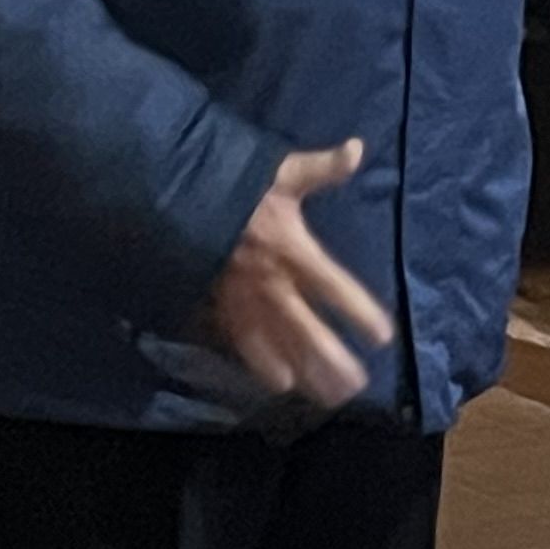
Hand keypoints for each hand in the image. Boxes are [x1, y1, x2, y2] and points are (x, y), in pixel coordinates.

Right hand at [205, 140, 394, 405]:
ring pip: (278, 347)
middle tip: (357, 387)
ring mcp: (241, 303)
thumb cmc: (228, 184)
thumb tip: (358, 149)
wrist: (167, 199)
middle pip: (309, 332)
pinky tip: (275, 384)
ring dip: (303, 373)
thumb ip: (321, 168)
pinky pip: (238, 344)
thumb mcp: (278, 169)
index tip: (382, 338)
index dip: (359, 314)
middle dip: (333, 361)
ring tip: (326, 398)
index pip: (335, 290)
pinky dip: (258, 365)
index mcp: (293, 251)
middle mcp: (271, 285)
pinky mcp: (213, 309)